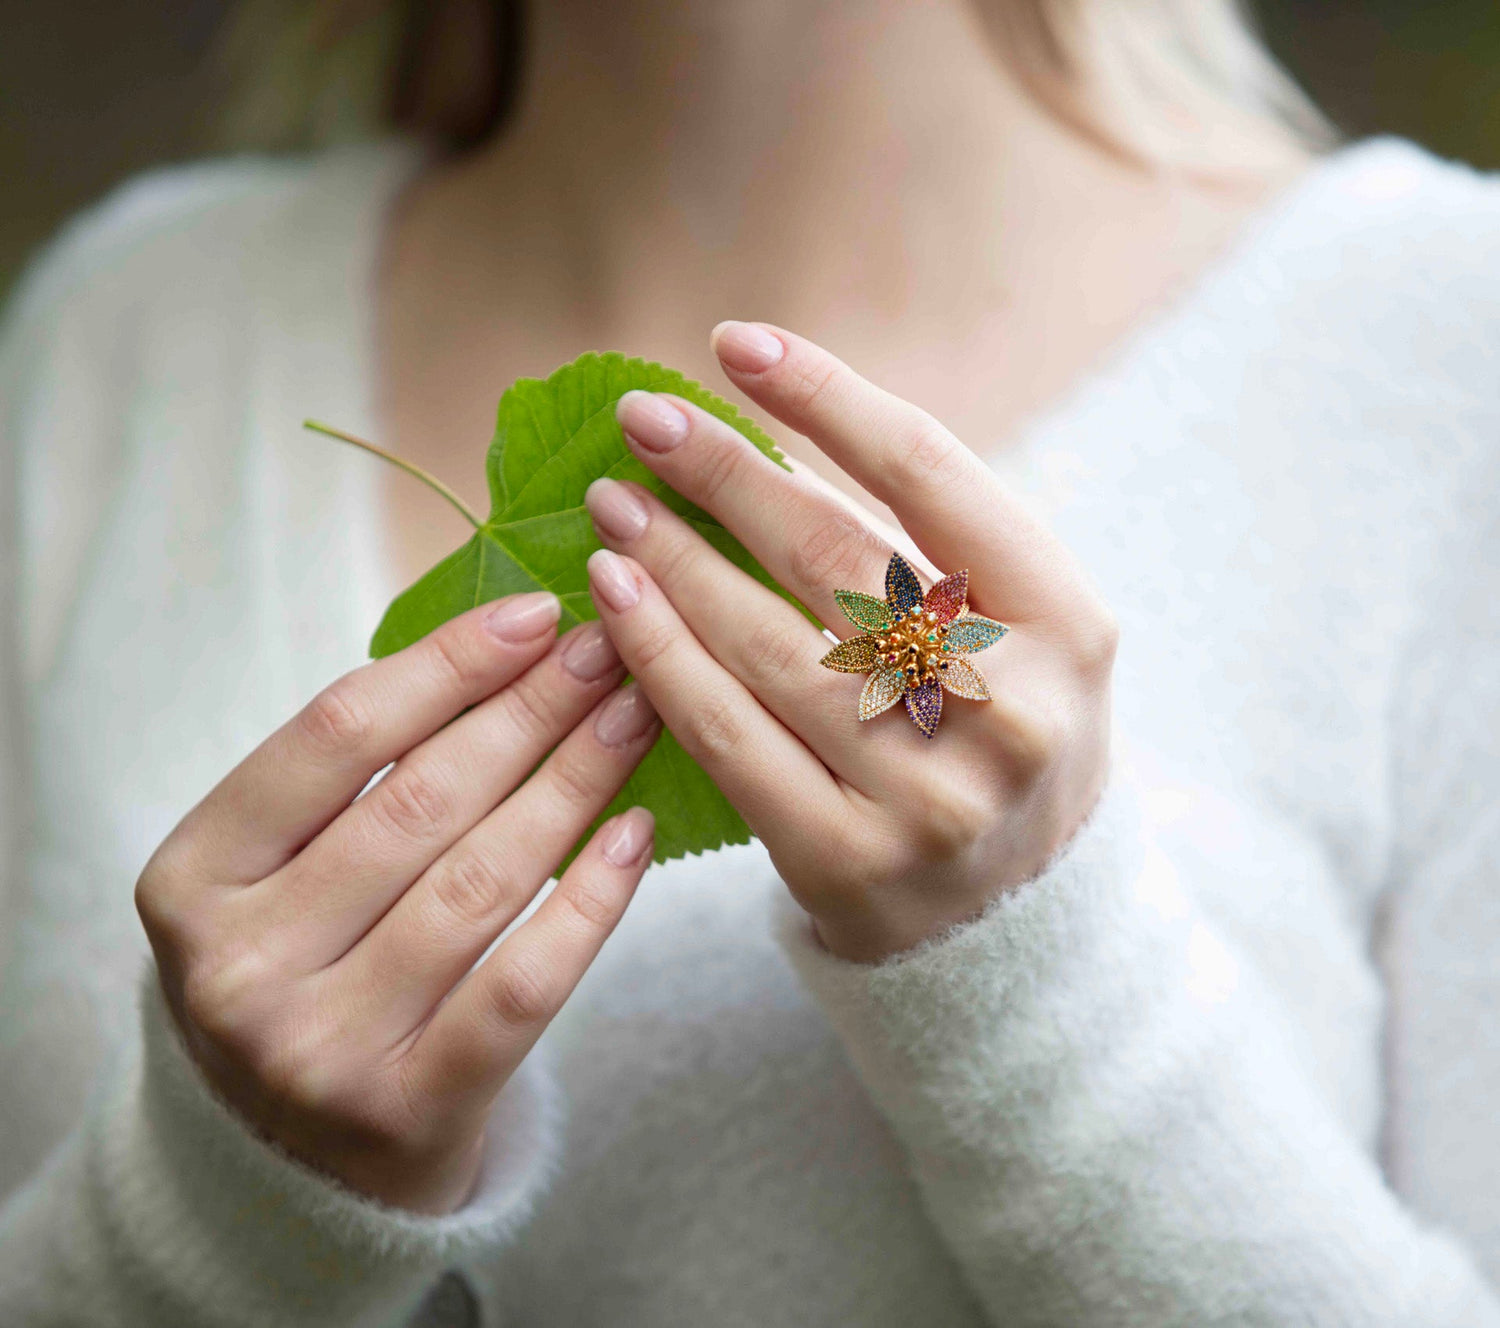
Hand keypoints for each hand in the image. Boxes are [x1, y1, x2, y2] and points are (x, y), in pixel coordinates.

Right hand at [135, 595, 659, 1212]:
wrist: (293, 1161)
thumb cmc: (308, 970)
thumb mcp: (282, 872)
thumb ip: (358, 777)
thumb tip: (514, 644)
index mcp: (191, 878)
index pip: (335, 736)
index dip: (447, 665)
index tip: (536, 614)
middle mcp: (237, 966)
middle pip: (418, 801)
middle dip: (530, 712)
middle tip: (612, 655)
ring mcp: (315, 1049)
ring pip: (478, 883)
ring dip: (574, 784)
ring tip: (637, 719)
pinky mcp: (405, 1115)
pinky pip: (522, 984)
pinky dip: (590, 902)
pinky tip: (635, 834)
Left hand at [583, 322, 1116, 962]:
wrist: (1021, 921)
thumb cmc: (999, 738)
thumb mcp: (1018, 635)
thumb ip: (926, 545)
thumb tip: (761, 430)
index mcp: (1066, 624)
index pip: (930, 474)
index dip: (825, 397)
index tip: (736, 345)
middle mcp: (1009, 708)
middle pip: (835, 552)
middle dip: (724, 472)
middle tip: (646, 420)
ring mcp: (929, 795)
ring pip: (766, 645)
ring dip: (673, 560)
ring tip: (614, 506)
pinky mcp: (847, 861)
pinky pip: (726, 736)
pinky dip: (660, 656)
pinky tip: (616, 601)